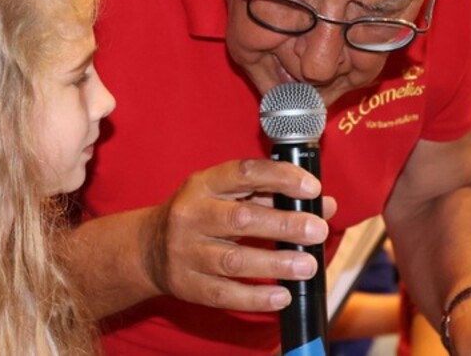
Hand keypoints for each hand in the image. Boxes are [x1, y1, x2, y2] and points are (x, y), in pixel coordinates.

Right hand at [142, 158, 336, 312]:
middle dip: (284, 225)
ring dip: (275, 263)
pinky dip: (256, 296)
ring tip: (307, 266)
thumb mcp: (224, 196)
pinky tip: (281, 295)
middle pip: (241, 219)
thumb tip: (323, 204)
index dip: (280, 177)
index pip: (243, 172)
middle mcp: (191, 215)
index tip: (312, 187)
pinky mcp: (186, 284)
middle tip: (317, 230)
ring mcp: (185, 251)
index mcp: (202, 185)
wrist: (147, 248)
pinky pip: (224, 293)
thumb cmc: (198, 215)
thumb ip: (271, 196)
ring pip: (234, 260)